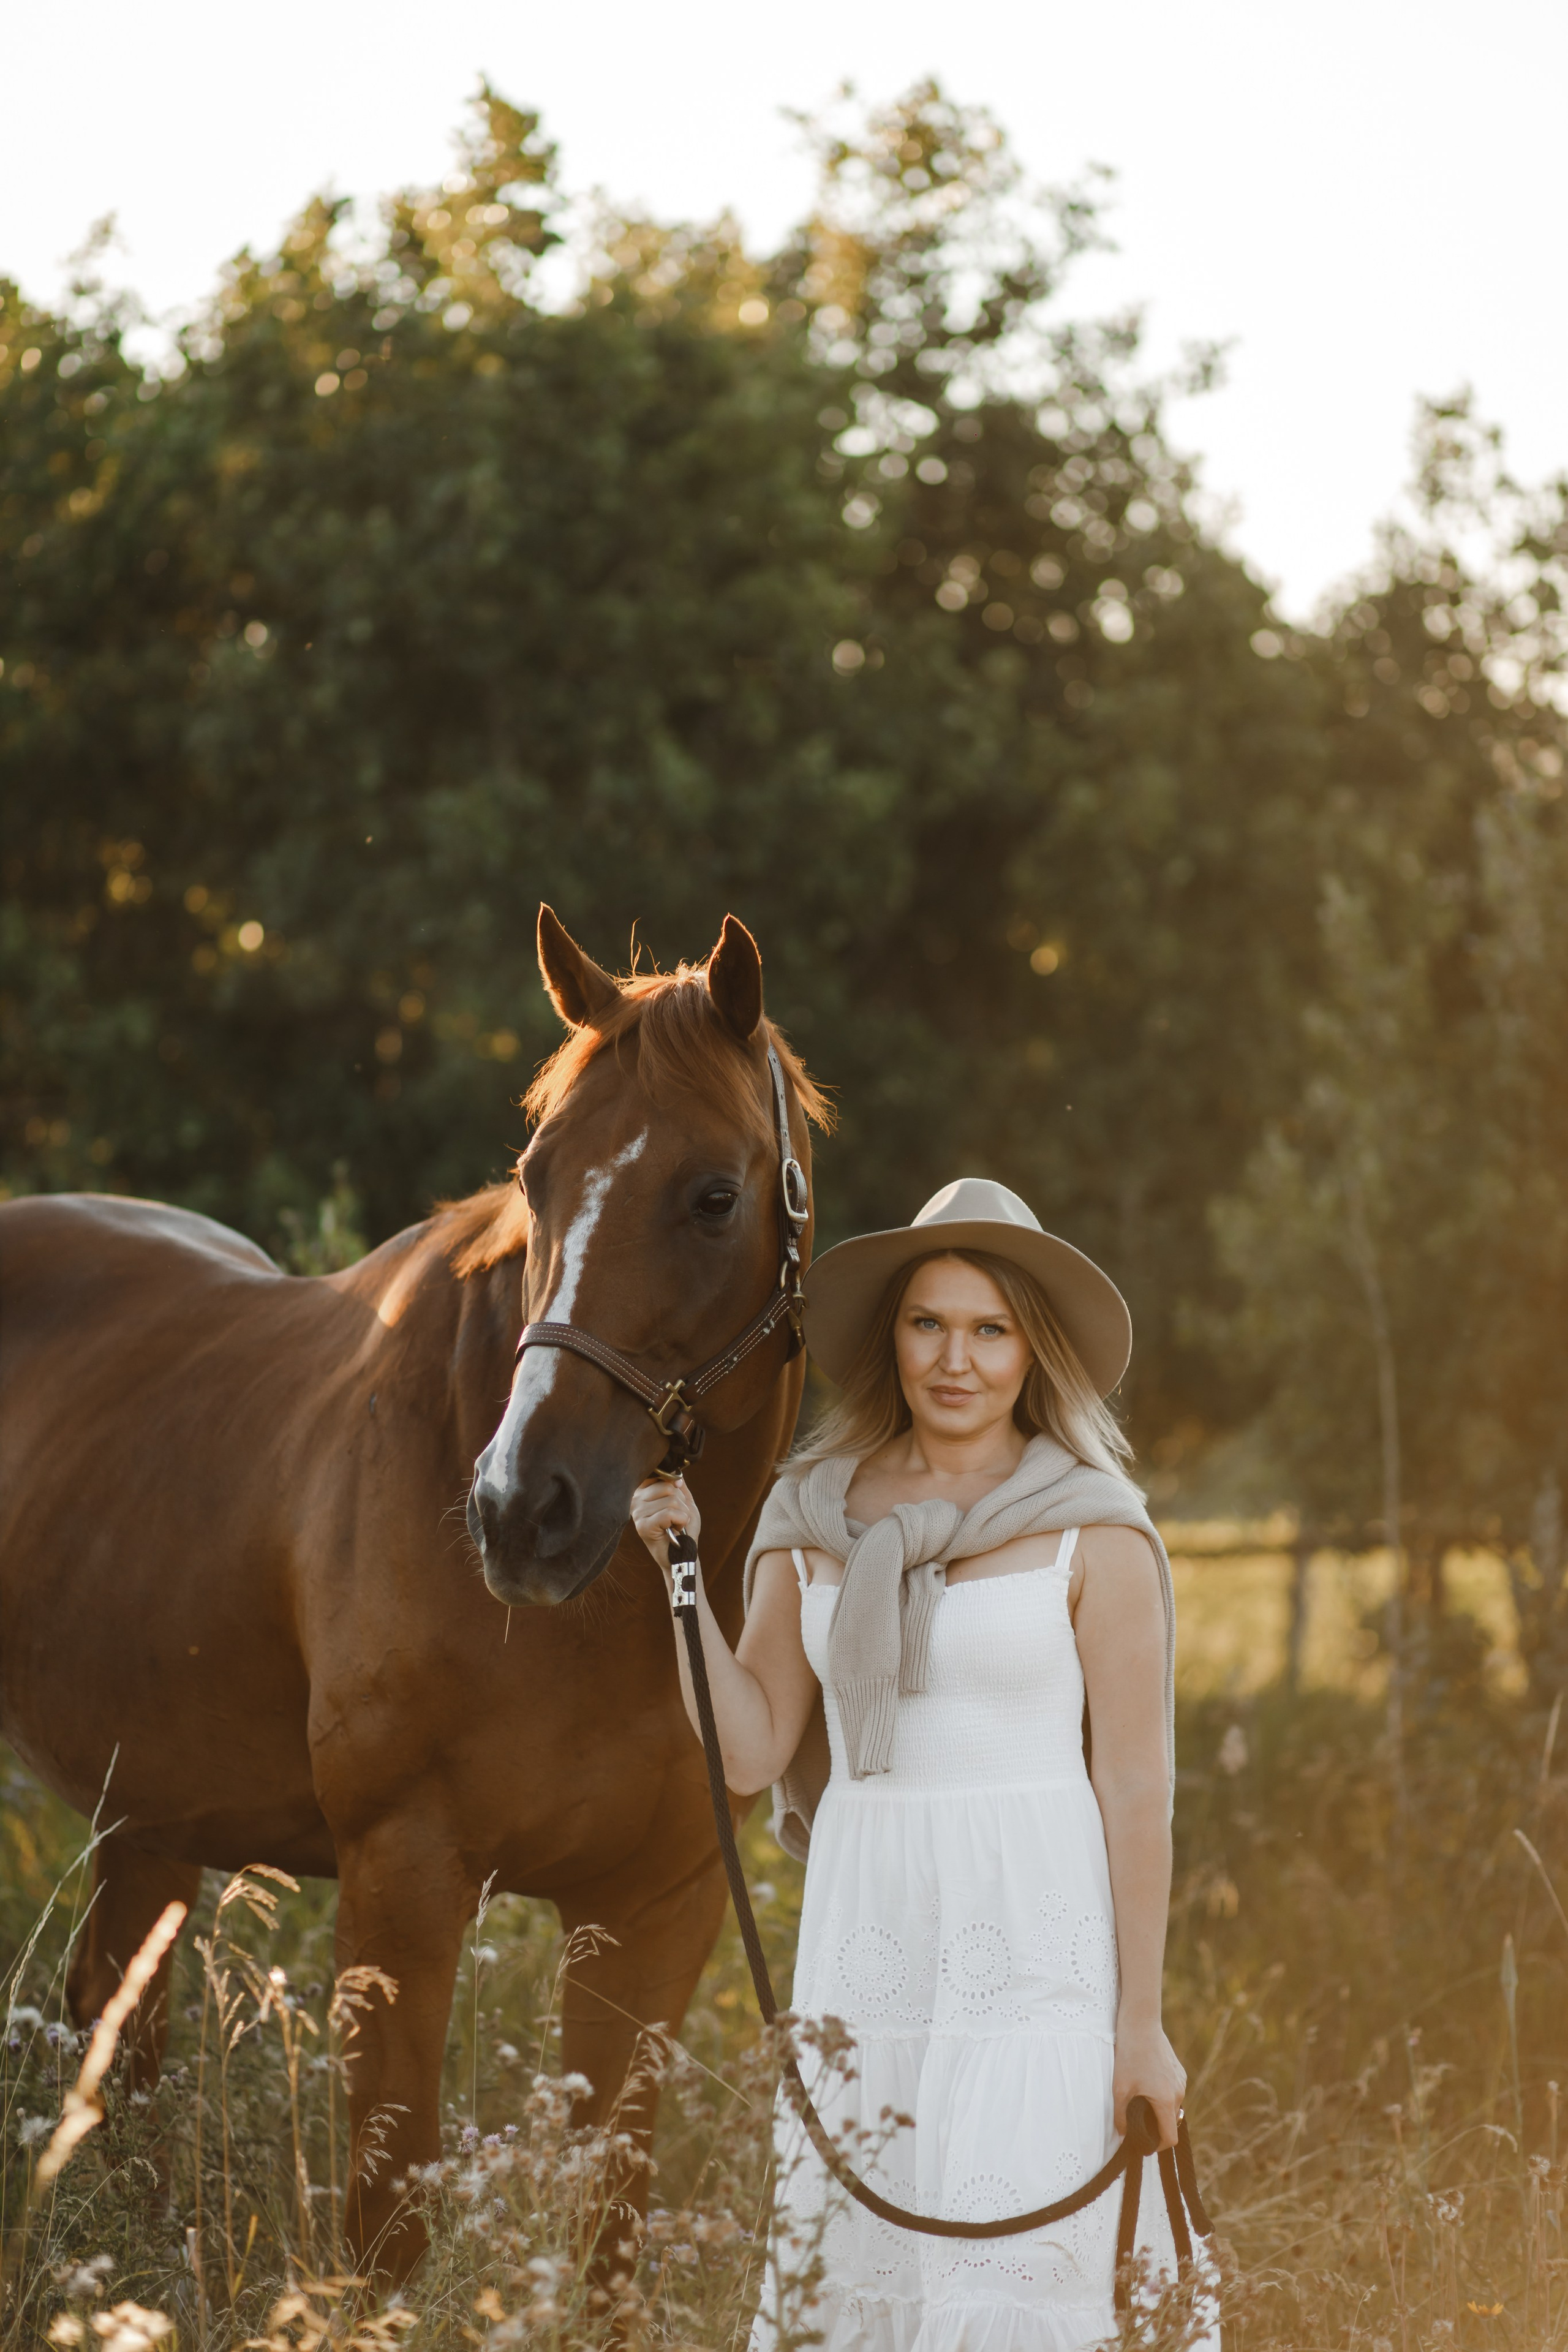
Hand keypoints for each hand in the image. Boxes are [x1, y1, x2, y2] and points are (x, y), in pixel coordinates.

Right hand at [630, 1475, 701, 1586]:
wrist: (683, 1553)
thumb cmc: (682, 1528)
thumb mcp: (683, 1500)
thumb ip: (677, 1484)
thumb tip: (674, 1474)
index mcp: (642, 1492)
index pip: (660, 1474)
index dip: (674, 1485)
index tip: (676, 1497)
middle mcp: (635, 1500)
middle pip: (668, 1486)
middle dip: (681, 1503)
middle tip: (677, 1518)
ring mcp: (637, 1513)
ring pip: (671, 1500)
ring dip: (683, 1514)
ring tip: (676, 1525)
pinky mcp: (643, 1526)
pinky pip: (669, 1513)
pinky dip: (681, 1521)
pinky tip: (676, 1529)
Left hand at [1113, 2018, 1186, 2150]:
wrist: (1141, 2023)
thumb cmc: (1129, 2054)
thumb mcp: (1120, 2088)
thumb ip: (1121, 2117)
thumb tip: (1122, 2136)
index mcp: (1166, 2100)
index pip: (1170, 2137)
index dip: (1158, 2146)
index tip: (1145, 2144)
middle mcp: (1179, 2092)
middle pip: (1171, 2121)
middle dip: (1156, 2126)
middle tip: (1136, 2122)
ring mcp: (1181, 2080)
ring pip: (1173, 2106)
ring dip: (1159, 2110)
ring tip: (1139, 2100)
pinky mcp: (1179, 2070)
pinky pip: (1173, 2091)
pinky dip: (1162, 2095)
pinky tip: (1146, 2084)